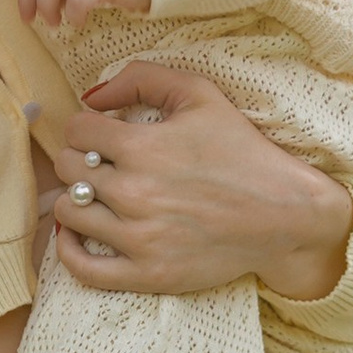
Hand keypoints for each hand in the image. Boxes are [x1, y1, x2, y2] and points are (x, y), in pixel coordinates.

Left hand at [43, 62, 352, 300]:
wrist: (285, 213)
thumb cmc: (243, 151)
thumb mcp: (200, 94)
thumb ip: (142, 78)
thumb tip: (92, 96)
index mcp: (142, 147)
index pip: (76, 130)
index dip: (87, 127)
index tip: (104, 134)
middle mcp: (134, 193)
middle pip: (67, 169)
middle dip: (80, 159)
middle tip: (103, 163)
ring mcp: (138, 238)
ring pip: (69, 213)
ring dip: (76, 199)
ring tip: (96, 195)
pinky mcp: (147, 274)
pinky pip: (83, 269)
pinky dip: (69, 250)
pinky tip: (78, 235)